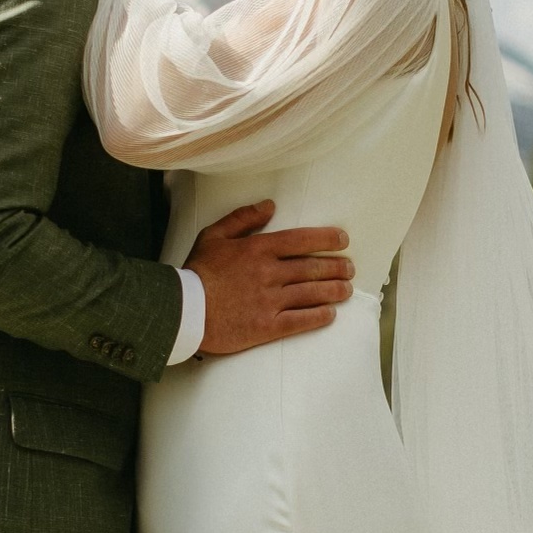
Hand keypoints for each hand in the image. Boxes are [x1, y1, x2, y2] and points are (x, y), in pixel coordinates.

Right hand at [186, 202, 354, 355]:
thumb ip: (243, 218)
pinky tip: (330, 314)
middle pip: (313, 268)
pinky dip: (319, 316)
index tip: (343, 241)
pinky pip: (301, 321)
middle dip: (337, 268)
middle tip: (350, 269)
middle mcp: (269, 273)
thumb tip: (270, 205)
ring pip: (312, 294)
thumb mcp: (214, 235)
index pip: (302, 240)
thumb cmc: (196, 272)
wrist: (182, 310)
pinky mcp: (267, 326)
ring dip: (335, 291)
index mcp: (258, 249)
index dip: (327, 239)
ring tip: (347, 289)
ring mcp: (270, 301)